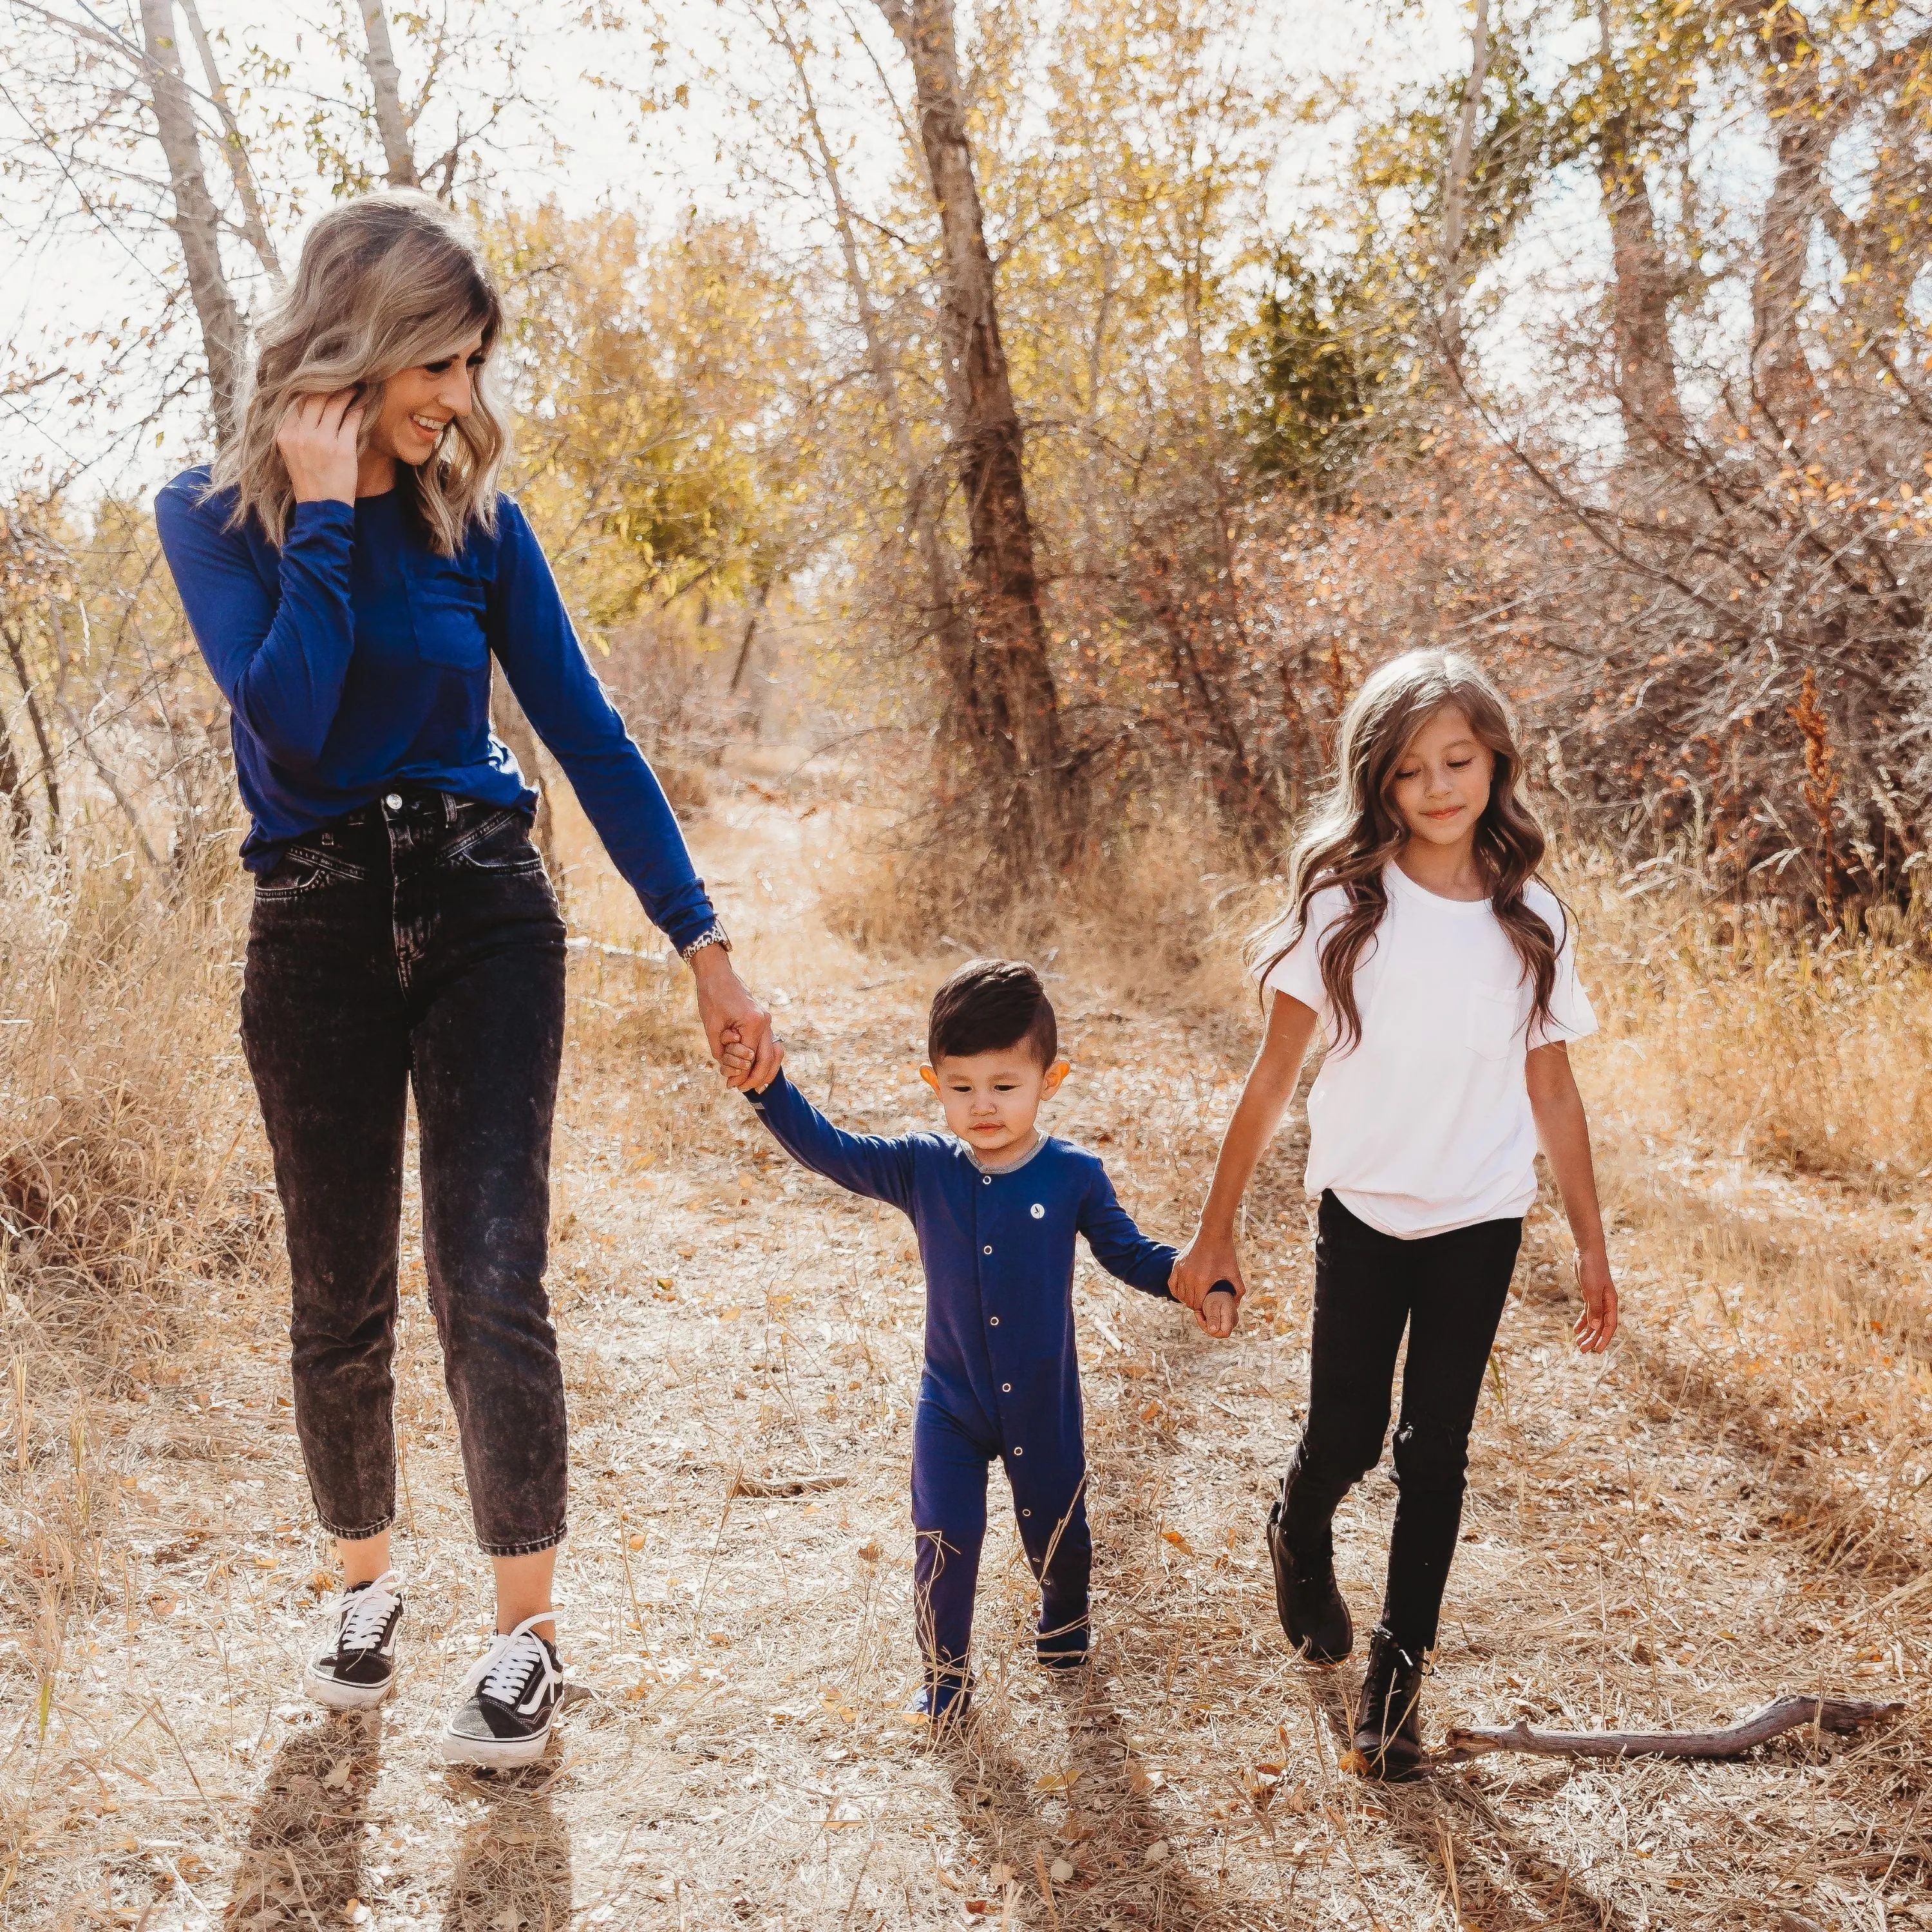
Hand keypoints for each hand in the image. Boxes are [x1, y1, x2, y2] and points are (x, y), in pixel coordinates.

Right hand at [276, 389, 362, 503]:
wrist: (321, 509)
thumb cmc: (309, 479)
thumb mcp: (292, 452)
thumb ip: (297, 428)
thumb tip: (308, 402)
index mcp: (284, 434)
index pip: (297, 400)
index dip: (311, 386)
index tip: (323, 379)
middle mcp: (300, 435)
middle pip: (315, 397)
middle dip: (331, 384)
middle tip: (343, 378)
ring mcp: (322, 441)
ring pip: (335, 404)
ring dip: (347, 392)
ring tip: (356, 387)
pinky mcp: (342, 449)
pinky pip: (352, 420)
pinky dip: (360, 408)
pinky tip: (365, 403)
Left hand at [691, 945, 780, 1090]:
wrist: (717, 974)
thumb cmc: (711, 997)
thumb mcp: (711, 1028)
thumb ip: (722, 1051)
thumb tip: (730, 1071)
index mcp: (753, 1023)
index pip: (750, 1058)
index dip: (740, 1074)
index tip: (730, 1085)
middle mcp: (765, 1023)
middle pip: (768, 1059)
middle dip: (755, 1078)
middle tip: (740, 1089)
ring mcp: (767, 1022)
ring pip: (775, 1054)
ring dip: (765, 1071)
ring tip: (752, 1085)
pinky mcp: (763, 1021)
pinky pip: (770, 1045)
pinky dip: (766, 1060)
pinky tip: (758, 1070)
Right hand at [1170, 1227, 1244, 1312]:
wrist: (1213, 1233)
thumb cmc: (1225, 1252)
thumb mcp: (1234, 1272)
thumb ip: (1239, 1290)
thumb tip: (1237, 1305)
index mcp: (1202, 1281)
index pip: (1198, 1304)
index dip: (1204, 1308)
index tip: (1209, 1307)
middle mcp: (1189, 1277)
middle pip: (1188, 1301)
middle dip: (1196, 1305)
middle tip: (1204, 1303)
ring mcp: (1181, 1270)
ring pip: (1180, 1295)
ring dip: (1187, 1299)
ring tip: (1195, 1298)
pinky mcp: (1177, 1265)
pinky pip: (1172, 1284)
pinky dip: (1177, 1291)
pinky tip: (1184, 1292)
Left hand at [1196, 1286, 1237, 1338]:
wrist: (1218, 1288)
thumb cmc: (1215, 1295)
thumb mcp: (1211, 1306)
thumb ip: (1212, 1318)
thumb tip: (1213, 1331)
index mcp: (1230, 1318)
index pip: (1223, 1333)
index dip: (1211, 1330)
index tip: (1204, 1320)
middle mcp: (1232, 1321)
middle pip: (1217, 1333)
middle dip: (1206, 1325)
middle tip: (1200, 1313)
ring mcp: (1229, 1321)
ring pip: (1215, 1330)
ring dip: (1205, 1323)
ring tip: (1202, 1312)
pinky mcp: (1225, 1321)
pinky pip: (1215, 1326)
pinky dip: (1208, 1321)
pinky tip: (1205, 1313)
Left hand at [1574, 1251, 1617, 1351]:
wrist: (1588, 1252)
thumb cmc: (1592, 1269)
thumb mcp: (1592, 1289)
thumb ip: (1594, 1308)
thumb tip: (1595, 1327)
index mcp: (1611, 1303)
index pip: (1609, 1326)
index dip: (1604, 1339)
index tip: (1596, 1350)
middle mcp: (1606, 1303)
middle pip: (1600, 1326)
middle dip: (1592, 1339)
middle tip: (1582, 1350)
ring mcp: (1598, 1300)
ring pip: (1593, 1321)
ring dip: (1587, 1332)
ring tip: (1578, 1344)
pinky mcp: (1589, 1295)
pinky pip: (1587, 1313)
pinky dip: (1582, 1321)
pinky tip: (1576, 1330)